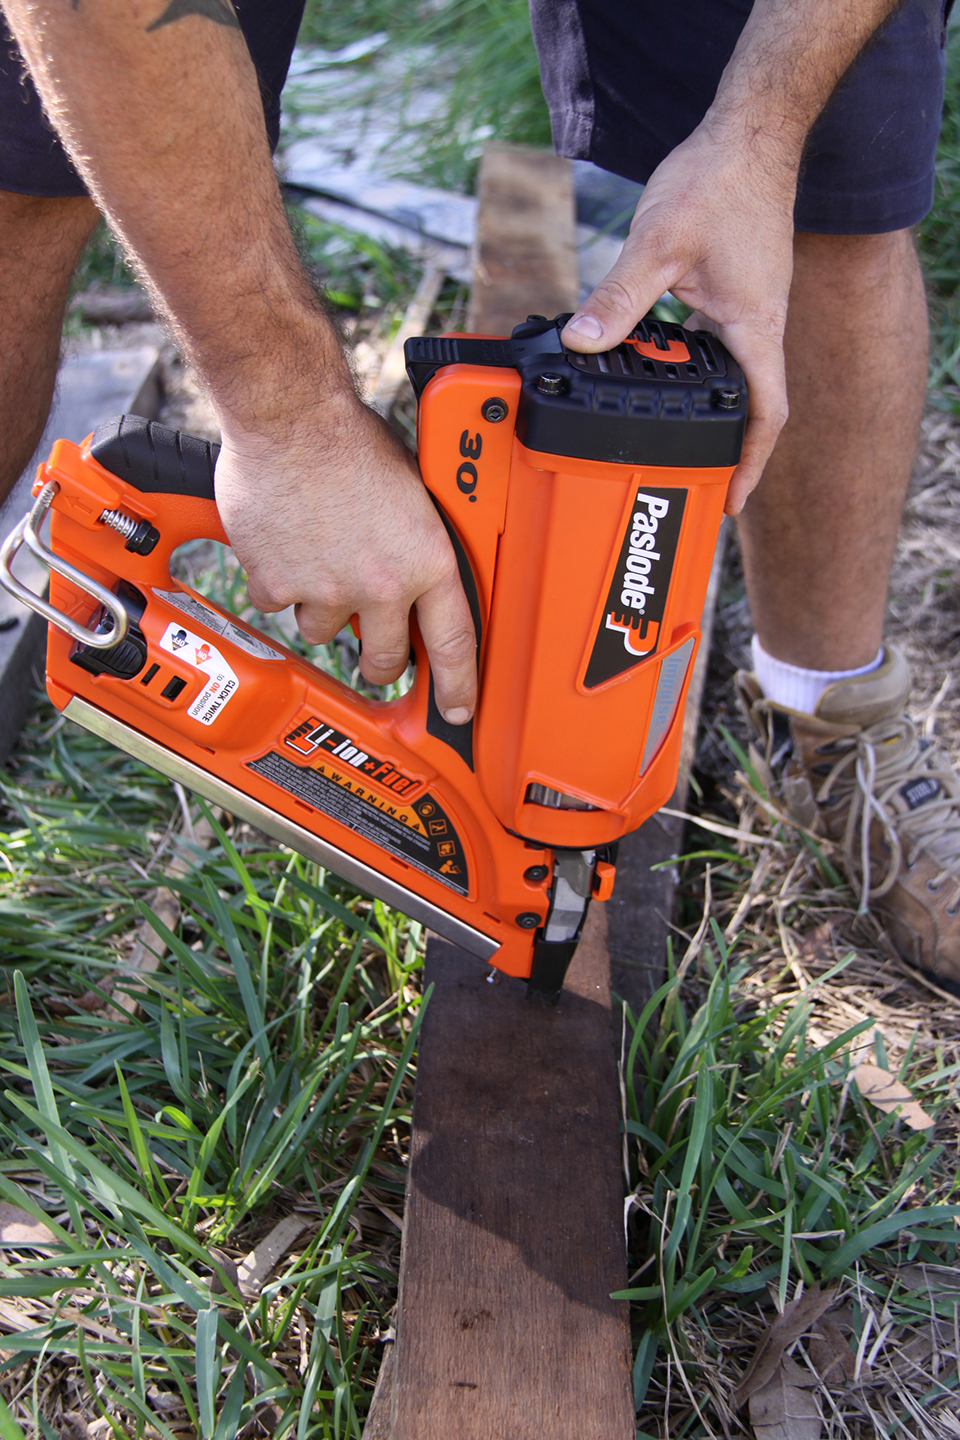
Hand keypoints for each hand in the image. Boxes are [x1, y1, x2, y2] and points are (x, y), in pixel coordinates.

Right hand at [213, 393, 476, 721]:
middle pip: (386, 659)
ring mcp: (327, 591)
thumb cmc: (351, 440)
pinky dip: (278, 582)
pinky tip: (284, 544)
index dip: (459, 686)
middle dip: (381, 663)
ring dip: (322, 608)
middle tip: (374, 653)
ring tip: (318, 557)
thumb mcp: (413, 490)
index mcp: (427, 559)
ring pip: (324, 633)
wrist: (290, 418)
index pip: (455, 642)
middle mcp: (380, 584)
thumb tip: (418, 572)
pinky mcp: (279, 586)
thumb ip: (417, 541)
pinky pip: (277, 605)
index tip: (457, 711)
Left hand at [560, 119, 796, 513]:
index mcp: (754, 327)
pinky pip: (714, 348)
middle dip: (722, 451)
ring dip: (702, 414)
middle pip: (747, 407)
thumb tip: (581, 344)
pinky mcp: (730, 294)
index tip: (731, 500)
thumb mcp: (659, 243)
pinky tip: (654, 374)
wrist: (749, 132)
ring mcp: (745, 312)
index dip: (750, 463)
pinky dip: (688, 372)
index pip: (765, 413)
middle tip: (689, 486)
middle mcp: (756, 327)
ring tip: (666, 444)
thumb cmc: (718, 180)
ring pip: (728, 380)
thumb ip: (619, 298)